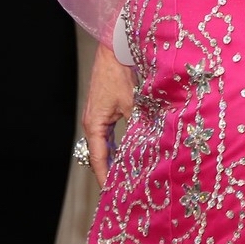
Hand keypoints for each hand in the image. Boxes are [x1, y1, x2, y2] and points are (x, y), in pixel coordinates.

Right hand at [83, 42, 133, 185]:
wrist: (113, 51)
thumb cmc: (119, 74)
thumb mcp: (132, 102)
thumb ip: (139, 124)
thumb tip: (152, 141)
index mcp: (94, 125)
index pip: (99, 159)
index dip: (105, 177)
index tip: (111, 193)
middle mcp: (92, 123)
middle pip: (99, 155)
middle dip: (110, 171)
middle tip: (122, 189)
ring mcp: (96, 117)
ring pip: (104, 145)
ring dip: (113, 158)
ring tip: (125, 176)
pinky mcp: (103, 110)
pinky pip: (107, 134)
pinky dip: (115, 145)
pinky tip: (126, 152)